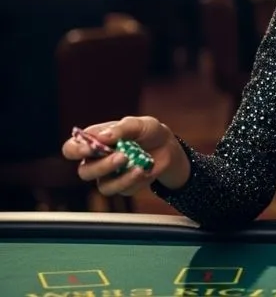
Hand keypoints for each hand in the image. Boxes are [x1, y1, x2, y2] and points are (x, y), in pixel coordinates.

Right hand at [62, 116, 189, 196]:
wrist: (167, 146)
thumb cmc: (147, 131)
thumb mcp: (139, 124)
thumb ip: (121, 128)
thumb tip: (102, 137)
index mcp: (94, 141)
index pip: (71, 149)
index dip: (76, 150)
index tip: (90, 147)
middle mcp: (97, 160)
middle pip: (84, 171)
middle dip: (102, 166)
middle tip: (122, 156)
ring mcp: (109, 175)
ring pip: (103, 186)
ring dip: (120, 178)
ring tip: (138, 166)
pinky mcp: (122, 186)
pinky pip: (122, 190)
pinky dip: (134, 180)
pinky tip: (144, 170)